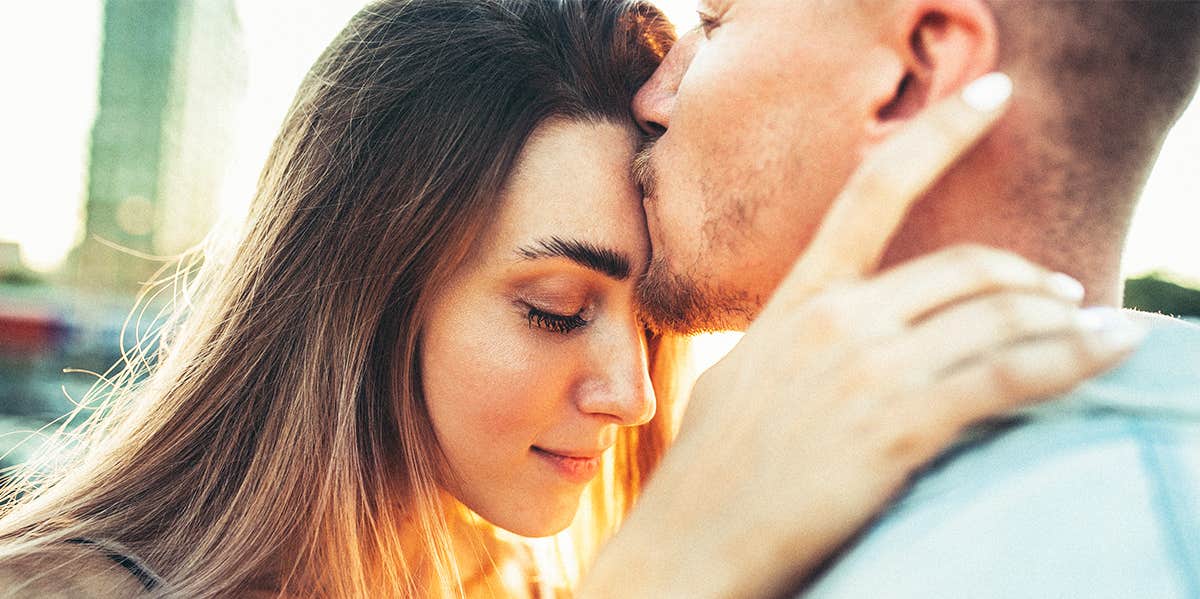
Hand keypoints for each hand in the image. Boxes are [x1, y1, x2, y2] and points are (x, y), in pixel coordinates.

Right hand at [581, 73, 1142, 598]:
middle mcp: (835, 320)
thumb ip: (796, 342)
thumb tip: (844, 333)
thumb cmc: (710, 475)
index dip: (940, 133)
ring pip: (1000, 315)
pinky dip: (1074, 357)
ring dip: (1067, 318)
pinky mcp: (899, 426)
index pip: (873, 191)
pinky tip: (1106, 351)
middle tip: (1064, 294)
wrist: (688, 546)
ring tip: (1099, 329)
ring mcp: (868, 371)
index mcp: (796, 301)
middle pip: (966, 267)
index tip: (993, 96)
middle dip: (1030, 276)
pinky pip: (1011, 376)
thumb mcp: (742, 379)